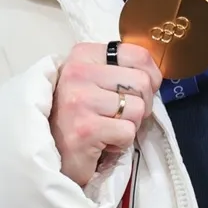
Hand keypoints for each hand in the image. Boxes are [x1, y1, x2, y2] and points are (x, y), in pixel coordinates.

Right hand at [50, 42, 161, 186]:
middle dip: (142, 104)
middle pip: (143, 83)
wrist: (51, 152)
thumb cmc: (79, 114)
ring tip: (108, 128)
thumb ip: (121, 69)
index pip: (138, 55)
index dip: (151, 76)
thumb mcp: (95, 79)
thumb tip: (156, 75)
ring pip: (138, 109)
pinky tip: (102, 142)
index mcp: (83, 55)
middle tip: (120, 116)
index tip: (137, 91)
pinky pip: (128, 132)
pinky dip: (122, 143)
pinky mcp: (85, 130)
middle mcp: (77, 73)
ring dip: (130, 125)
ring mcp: (79, 101)